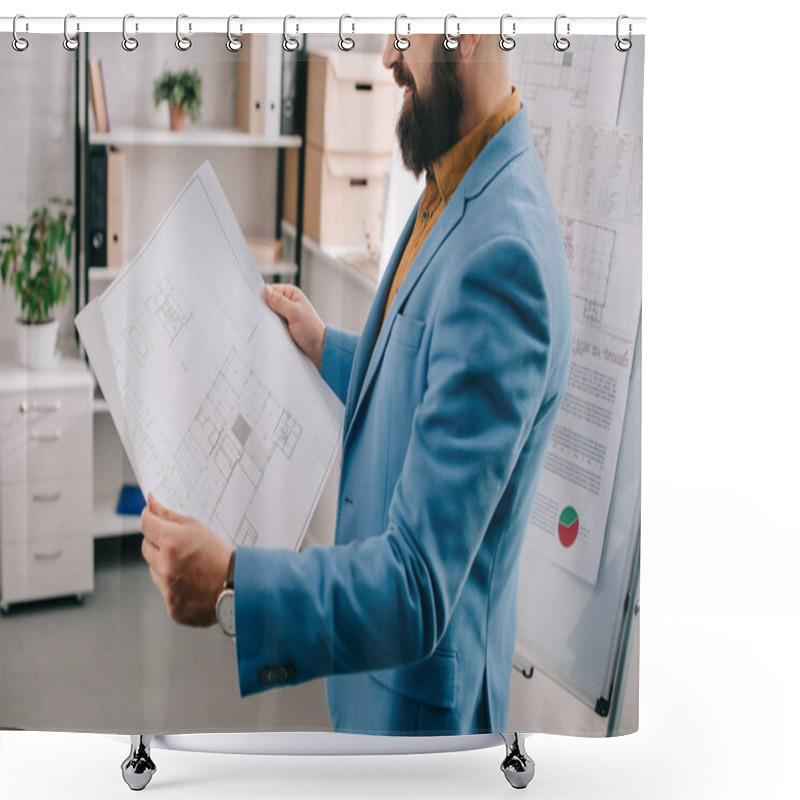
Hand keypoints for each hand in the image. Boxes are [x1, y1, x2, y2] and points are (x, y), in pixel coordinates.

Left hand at [140, 493, 231, 626]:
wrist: (238, 587)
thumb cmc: (221, 555)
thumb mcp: (197, 528)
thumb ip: (169, 515)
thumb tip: (150, 502)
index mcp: (172, 542)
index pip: (146, 524)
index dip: (150, 517)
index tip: (152, 516)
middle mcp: (165, 566)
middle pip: (146, 547)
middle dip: (156, 542)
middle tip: (176, 542)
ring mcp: (167, 589)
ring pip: (154, 570)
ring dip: (163, 564)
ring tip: (189, 564)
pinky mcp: (172, 607)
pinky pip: (164, 590)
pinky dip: (173, 585)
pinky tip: (191, 581)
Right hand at [264, 284, 325, 370]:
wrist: (318, 349)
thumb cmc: (312, 330)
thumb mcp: (295, 313)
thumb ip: (280, 302)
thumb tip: (265, 290)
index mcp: (290, 293)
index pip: (269, 290)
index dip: (260, 296)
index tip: (253, 303)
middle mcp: (286, 302)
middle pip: (266, 302)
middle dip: (262, 309)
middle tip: (259, 316)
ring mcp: (283, 314)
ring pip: (267, 314)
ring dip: (265, 320)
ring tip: (265, 326)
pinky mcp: (281, 326)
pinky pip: (270, 324)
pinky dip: (268, 328)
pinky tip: (267, 331)